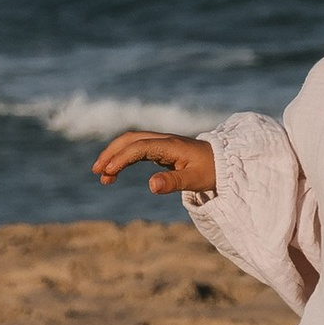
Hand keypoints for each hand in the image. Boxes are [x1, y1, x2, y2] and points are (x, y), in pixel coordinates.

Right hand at [93, 130, 218, 197]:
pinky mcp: (163, 150)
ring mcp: (163, 143)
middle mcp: (164, 140)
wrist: (227, 162)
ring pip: (132, 142)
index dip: (121, 158)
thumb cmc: (213, 171)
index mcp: (170, 145)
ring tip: (103, 176)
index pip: (139, 147)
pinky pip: (138, 149)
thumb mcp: (195, 180)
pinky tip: (117, 172)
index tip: (107, 173)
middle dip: (111, 152)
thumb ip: (173, 182)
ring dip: (115, 155)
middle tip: (96, 171)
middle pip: (130, 139)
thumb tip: (150, 185)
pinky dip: (124, 158)